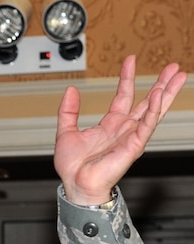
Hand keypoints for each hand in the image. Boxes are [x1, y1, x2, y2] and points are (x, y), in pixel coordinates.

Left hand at [54, 55, 186, 205]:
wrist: (75, 184)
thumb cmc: (72, 166)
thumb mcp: (66, 132)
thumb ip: (68, 111)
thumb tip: (71, 90)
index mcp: (110, 124)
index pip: (123, 95)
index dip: (127, 77)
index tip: (131, 60)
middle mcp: (123, 129)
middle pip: (147, 101)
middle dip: (161, 84)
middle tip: (173, 67)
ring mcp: (130, 136)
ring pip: (153, 110)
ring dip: (166, 93)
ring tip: (178, 77)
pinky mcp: (134, 146)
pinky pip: (147, 125)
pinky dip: (154, 110)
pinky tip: (160, 96)